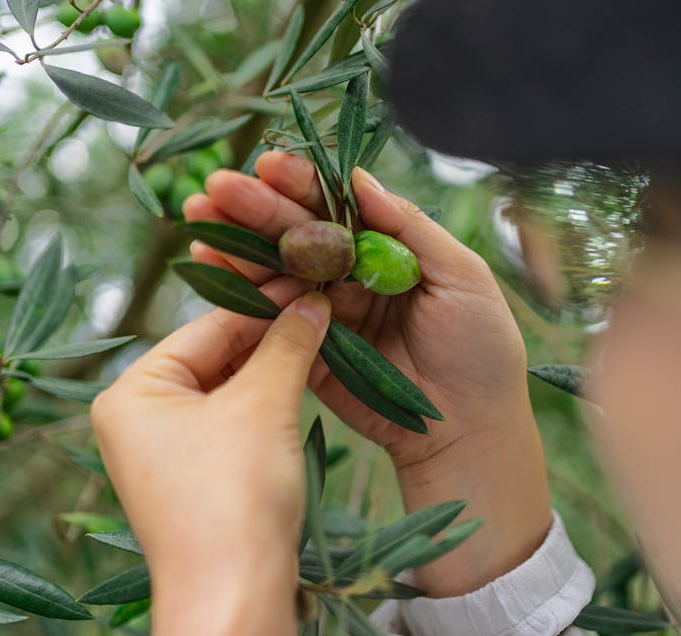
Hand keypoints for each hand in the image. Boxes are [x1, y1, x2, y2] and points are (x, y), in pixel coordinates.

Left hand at [91, 284, 330, 635]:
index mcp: (132, 391)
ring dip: (274, 366)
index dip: (263, 302)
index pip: (207, 326)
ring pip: (229, 387)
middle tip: (322, 305)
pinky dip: (268, 400)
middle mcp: (140, 416)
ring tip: (321, 335)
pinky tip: (304, 378)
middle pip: (217, 355)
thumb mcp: (263, 406)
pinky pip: (234, 420)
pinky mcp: (197, 474)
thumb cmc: (234, 496)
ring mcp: (168, 448)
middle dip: (271, 335)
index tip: (309, 279)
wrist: (236, 596)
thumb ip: (287, 344)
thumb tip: (313, 300)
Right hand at [187, 153, 523, 466]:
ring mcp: (327, 312)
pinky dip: (237, 292)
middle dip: (256, 207)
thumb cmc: (481, 348)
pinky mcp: (308, 350)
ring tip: (198, 215)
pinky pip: (269, 318)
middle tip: (217, 187)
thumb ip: (411, 227)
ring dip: (235, 241)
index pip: (340, 207)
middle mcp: (353, 274)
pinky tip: (207, 263)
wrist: (470, 427)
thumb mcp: (463, 276)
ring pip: (275, 270)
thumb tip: (359, 180)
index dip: (304, 184)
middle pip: (298, 233)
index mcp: (390, 249)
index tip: (270, 164)